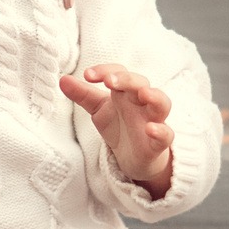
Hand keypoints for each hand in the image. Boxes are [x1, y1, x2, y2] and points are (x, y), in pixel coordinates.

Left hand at [60, 64, 173, 198]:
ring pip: (162, 103)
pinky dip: (161, 131)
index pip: (119, 73)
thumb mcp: (98, 109)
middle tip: (110, 80)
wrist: (133, 157)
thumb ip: (82, 94)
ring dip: (155, 96)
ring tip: (144, 94)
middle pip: (140, 83)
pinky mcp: (158, 143)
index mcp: (125, 92)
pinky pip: (166, 134)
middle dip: (126, 80)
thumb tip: (62, 79)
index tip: (87, 75)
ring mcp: (153, 120)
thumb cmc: (119, 126)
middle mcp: (141, 102)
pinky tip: (151, 129)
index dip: (105, 70)